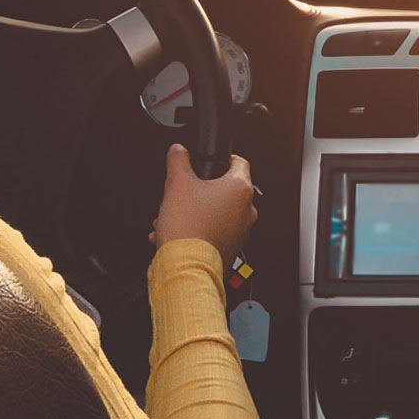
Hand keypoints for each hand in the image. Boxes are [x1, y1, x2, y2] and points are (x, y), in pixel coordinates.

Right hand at [150, 144, 257, 268]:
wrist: (187, 267)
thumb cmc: (187, 229)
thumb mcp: (176, 184)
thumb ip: (178, 160)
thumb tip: (178, 151)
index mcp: (239, 188)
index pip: (239, 162)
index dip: (225, 157)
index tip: (216, 160)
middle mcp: (246, 210)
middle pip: (224, 189)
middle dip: (199, 191)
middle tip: (182, 194)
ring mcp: (241, 230)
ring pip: (218, 212)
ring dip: (195, 211)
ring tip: (172, 217)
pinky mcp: (232, 247)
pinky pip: (216, 231)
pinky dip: (199, 229)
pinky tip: (177, 232)